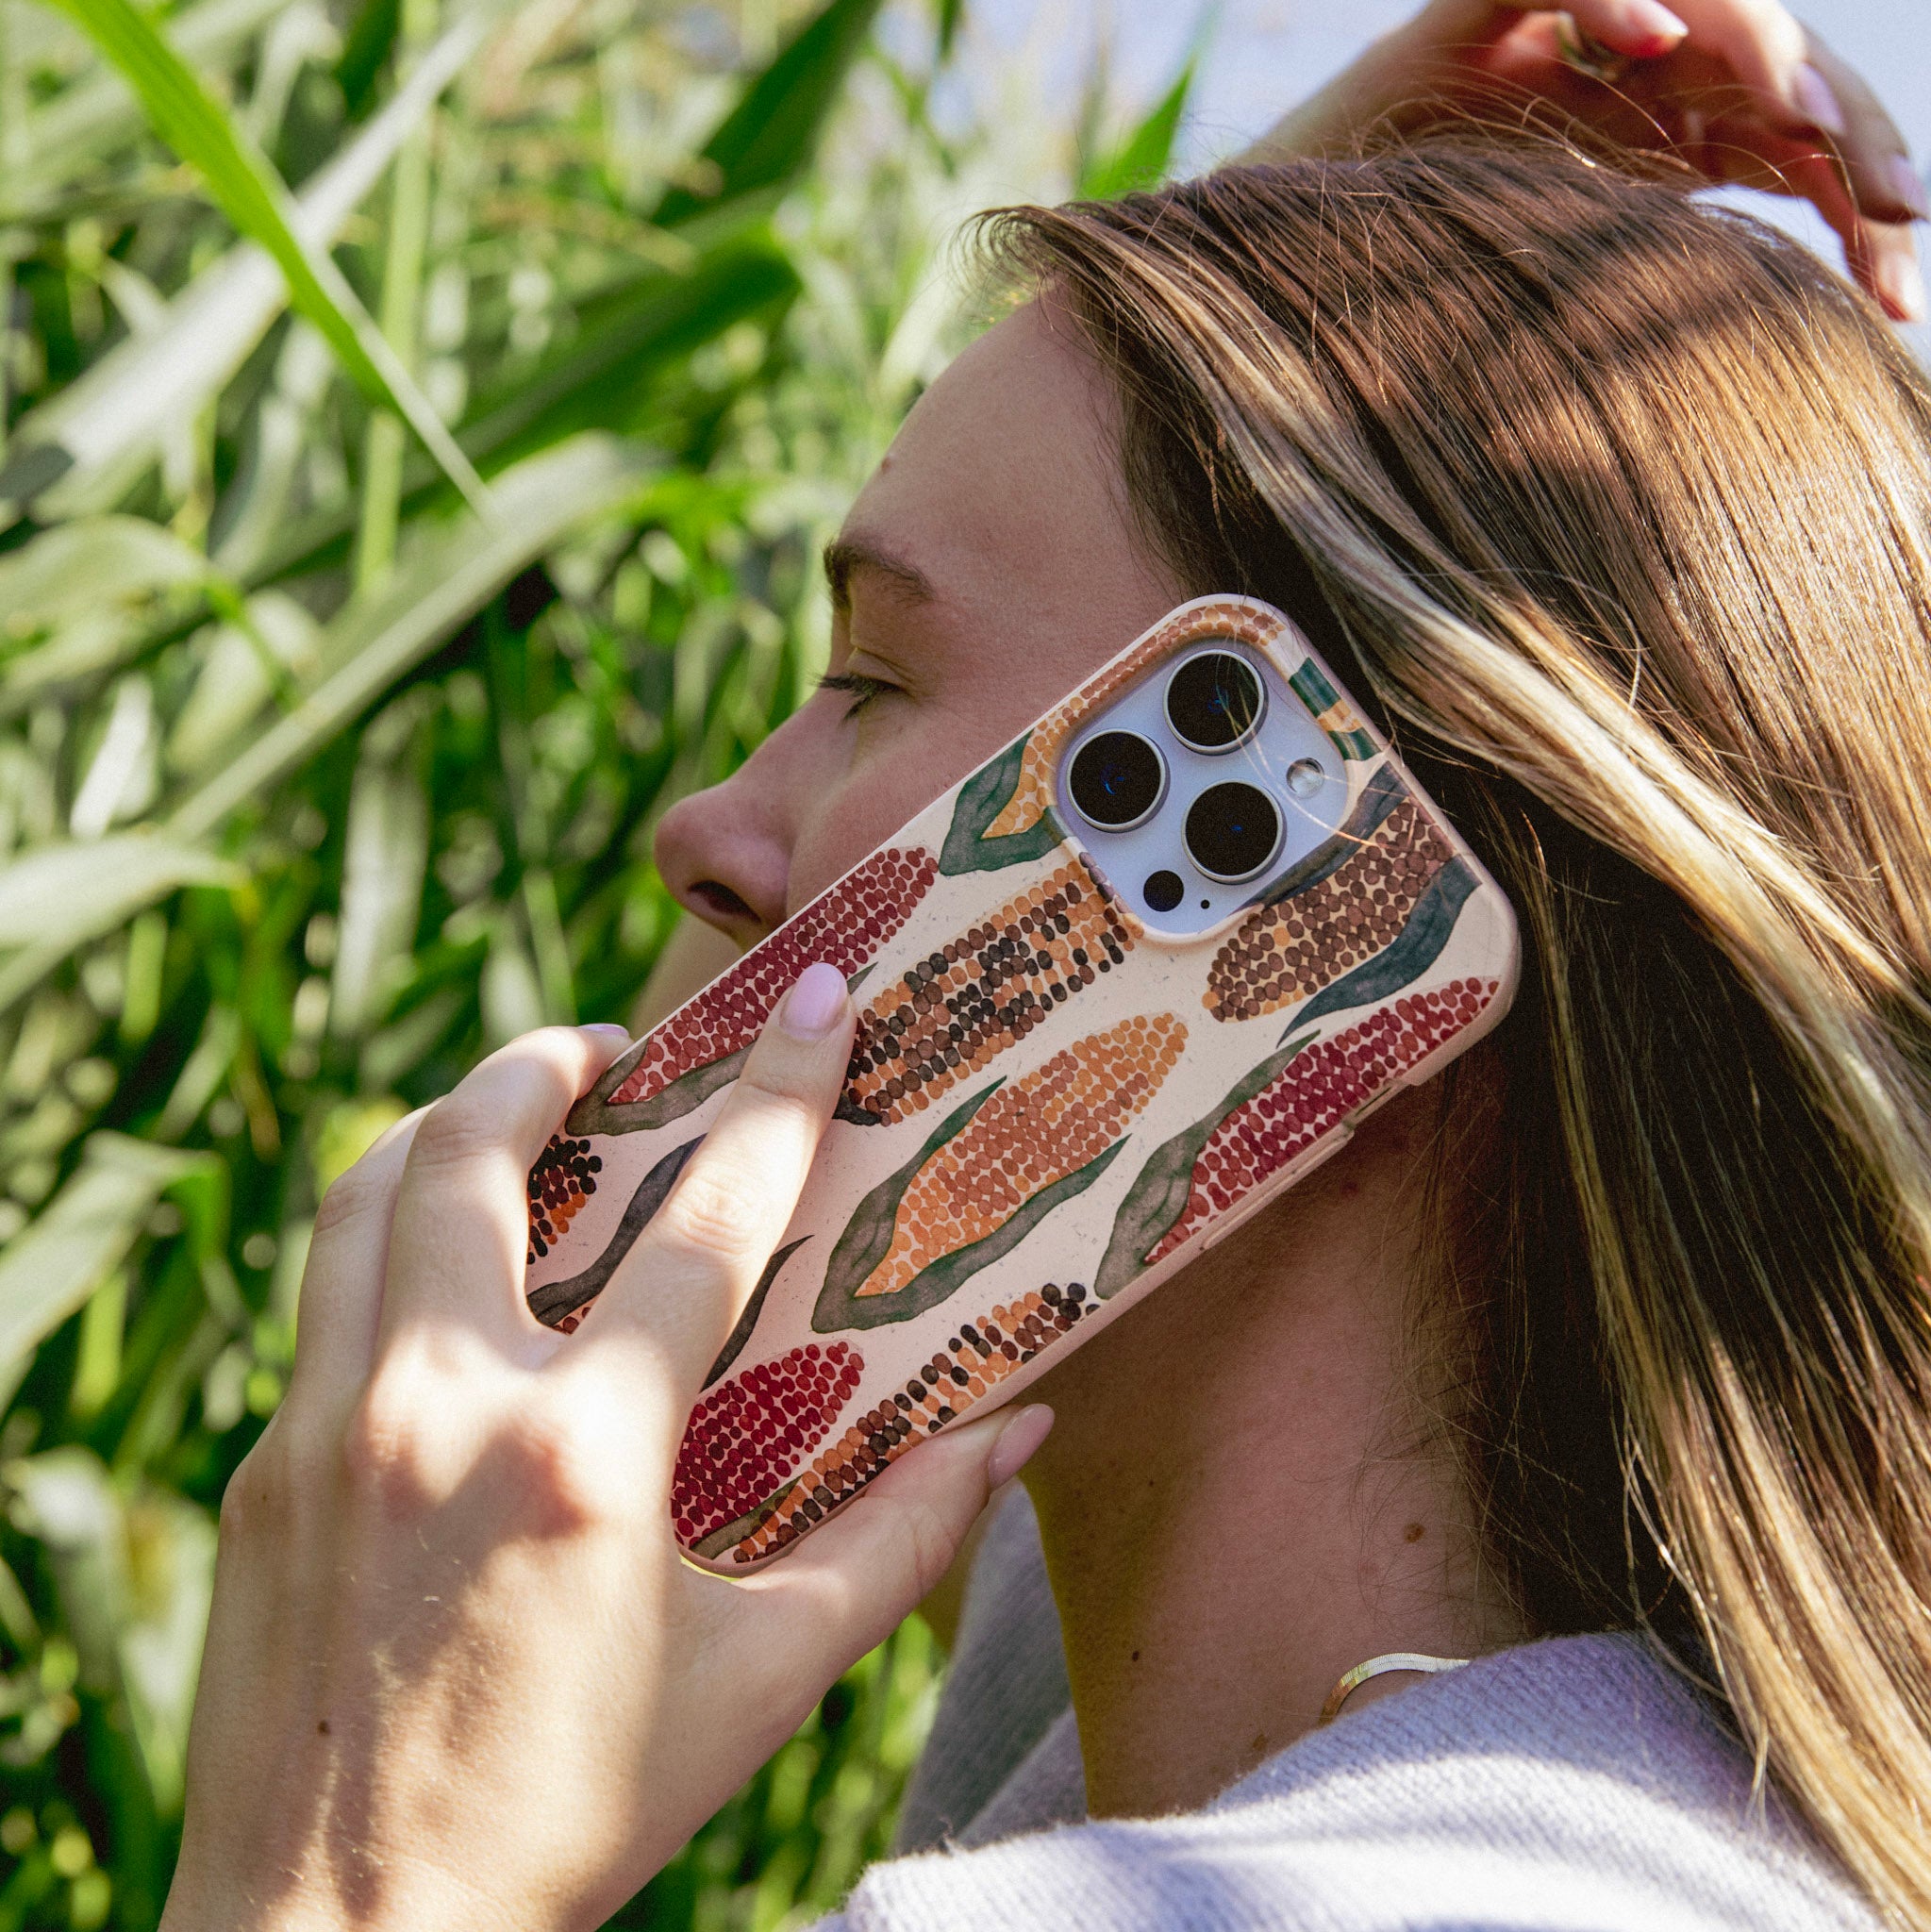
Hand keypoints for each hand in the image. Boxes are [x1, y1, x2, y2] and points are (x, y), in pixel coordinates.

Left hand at [163, 964, 1051, 1931]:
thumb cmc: (570, 1814)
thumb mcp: (763, 1682)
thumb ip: (903, 1543)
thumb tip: (1016, 1435)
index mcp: (585, 1456)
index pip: (704, 1224)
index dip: (777, 1096)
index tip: (818, 1004)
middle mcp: (440, 1408)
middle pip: (475, 1147)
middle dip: (548, 1059)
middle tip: (611, 1048)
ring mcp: (328, 1427)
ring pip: (369, 1191)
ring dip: (447, 1120)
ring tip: (516, 1114)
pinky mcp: (261, 1465)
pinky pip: (321, 1290)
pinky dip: (387, 1231)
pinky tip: (441, 1270)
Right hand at [1245, 0, 1925, 322]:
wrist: (1270, 288)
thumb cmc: (1404, 318)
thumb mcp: (1570, 308)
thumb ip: (1659, 292)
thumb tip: (1798, 340)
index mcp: (1656, 147)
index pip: (1788, 148)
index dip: (1854, 203)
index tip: (1899, 294)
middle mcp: (1625, 85)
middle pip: (1772, 78)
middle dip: (1849, 138)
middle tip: (1902, 215)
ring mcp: (1561, 39)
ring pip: (1701, 10)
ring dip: (1764, 56)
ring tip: (1800, 118)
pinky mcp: (1479, 8)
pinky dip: (1613, 2)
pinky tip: (1654, 50)